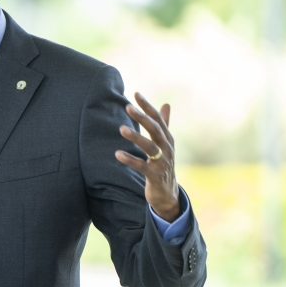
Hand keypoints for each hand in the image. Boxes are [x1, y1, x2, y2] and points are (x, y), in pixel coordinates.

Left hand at [115, 92, 180, 221]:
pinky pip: (142, 166)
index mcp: (167, 139)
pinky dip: (130, 160)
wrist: (168, 193)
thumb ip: (164, 124)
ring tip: (121, 129)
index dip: (147, 106)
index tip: (136, 94)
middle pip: (155, 130)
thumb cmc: (163, 164)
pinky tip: (118, 154)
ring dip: (136, 137)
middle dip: (142, 118)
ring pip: (150, 147)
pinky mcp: (155, 176)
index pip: (158, 119)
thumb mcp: (165, 143)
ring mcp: (162, 162)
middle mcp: (167, 148)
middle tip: (128, 106)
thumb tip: (166, 104)